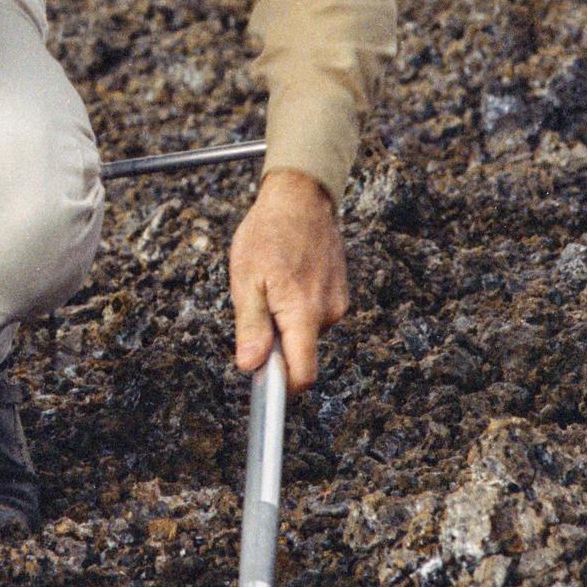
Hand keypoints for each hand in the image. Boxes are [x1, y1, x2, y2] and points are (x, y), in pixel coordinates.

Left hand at [229, 169, 347, 392]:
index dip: (284, 388)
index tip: (266, 389)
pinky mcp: (340, 292)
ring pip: (307, 330)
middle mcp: (328, 312)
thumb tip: (251, 365)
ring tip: (272, 283)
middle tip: (257, 306)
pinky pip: (315, 313)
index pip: (303, 373)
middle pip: (302, 352)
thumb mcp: (246, 279)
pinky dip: (299, 305)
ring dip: (287, 319)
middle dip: (278, 342)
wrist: (301, 197)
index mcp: (303, 312)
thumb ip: (251, 326)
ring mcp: (338, 301)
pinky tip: (288, 276)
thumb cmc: (268, 233)